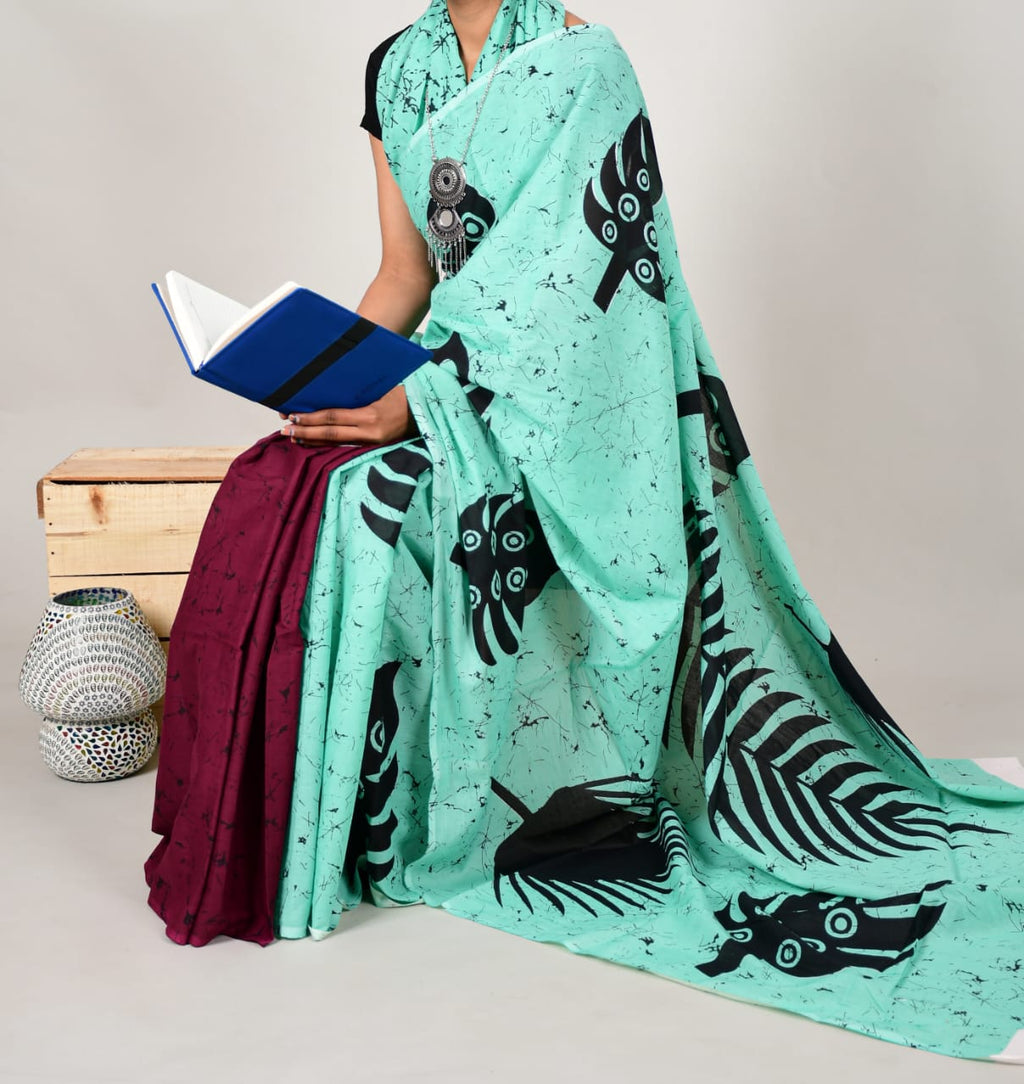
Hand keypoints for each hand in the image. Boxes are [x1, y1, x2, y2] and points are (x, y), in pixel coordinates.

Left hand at [279, 385, 417, 445]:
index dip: (311, 419)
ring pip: (336, 443)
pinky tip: (314, 442)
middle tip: (285, 430)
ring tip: (293, 438)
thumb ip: (358, 388)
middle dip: (305, 432)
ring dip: (313, 441)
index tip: (292, 416)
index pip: (333, 418)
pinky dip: (328, 444)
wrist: (429, 411)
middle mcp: (370, 432)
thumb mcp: (383, 386)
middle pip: (330, 434)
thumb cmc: (406, 392)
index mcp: (371, 415)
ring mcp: (373, 442)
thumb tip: (330, 384)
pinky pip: (347, 445)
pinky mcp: (375, 445)